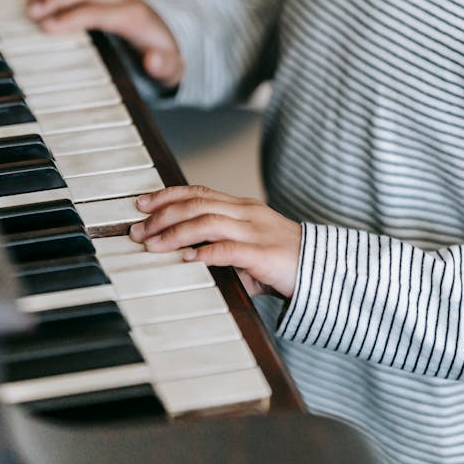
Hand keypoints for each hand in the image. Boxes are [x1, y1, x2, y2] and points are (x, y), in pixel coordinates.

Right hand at [27, 0, 183, 87]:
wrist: (173, 34)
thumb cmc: (166, 53)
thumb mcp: (172, 66)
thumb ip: (164, 66)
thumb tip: (153, 61)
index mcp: (136, 16)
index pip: (99, 12)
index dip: (73, 17)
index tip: (48, 26)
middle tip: (33, 13)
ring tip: (32, 3)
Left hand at [130, 186, 302, 299]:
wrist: (325, 270)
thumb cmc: (286, 261)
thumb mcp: (249, 250)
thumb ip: (223, 250)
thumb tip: (191, 259)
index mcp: (242, 208)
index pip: (199, 192)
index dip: (168, 195)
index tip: (142, 203)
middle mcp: (246, 214)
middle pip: (197, 203)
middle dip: (162, 215)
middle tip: (137, 230)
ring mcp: (255, 232)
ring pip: (207, 221)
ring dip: (174, 233)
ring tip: (152, 245)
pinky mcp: (263, 254)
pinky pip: (229, 249)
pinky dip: (204, 252)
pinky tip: (187, 258)